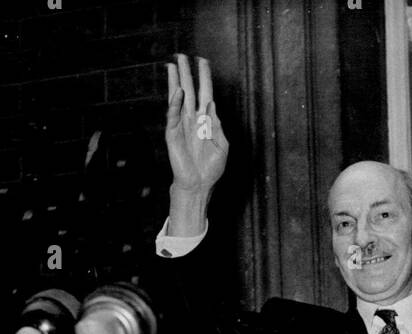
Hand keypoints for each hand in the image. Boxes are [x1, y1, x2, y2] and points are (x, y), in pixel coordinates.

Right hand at [166, 55, 228, 194]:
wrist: (199, 185)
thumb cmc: (211, 168)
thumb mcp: (222, 146)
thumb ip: (218, 125)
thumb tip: (212, 105)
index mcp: (207, 120)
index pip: (205, 93)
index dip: (204, 77)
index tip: (203, 61)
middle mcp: (193, 118)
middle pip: (190, 90)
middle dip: (187, 72)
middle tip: (183, 55)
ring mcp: (182, 124)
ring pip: (179, 97)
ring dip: (176, 80)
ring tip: (174, 64)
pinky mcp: (173, 133)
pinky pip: (173, 115)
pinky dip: (175, 102)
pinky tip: (177, 90)